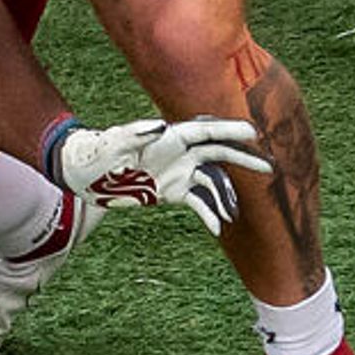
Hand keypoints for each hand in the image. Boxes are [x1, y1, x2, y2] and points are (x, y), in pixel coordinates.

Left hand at [50, 114, 270, 234]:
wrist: (85, 175)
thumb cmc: (97, 153)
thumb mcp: (112, 143)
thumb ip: (134, 133)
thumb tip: (158, 127)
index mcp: (169, 135)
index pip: (205, 130)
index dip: (229, 131)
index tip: (253, 134)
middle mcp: (179, 151)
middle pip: (218, 152)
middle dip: (243, 159)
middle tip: (268, 168)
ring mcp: (178, 170)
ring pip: (212, 180)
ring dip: (226, 195)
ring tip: (234, 213)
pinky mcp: (173, 189)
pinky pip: (198, 201)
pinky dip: (210, 212)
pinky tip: (219, 227)